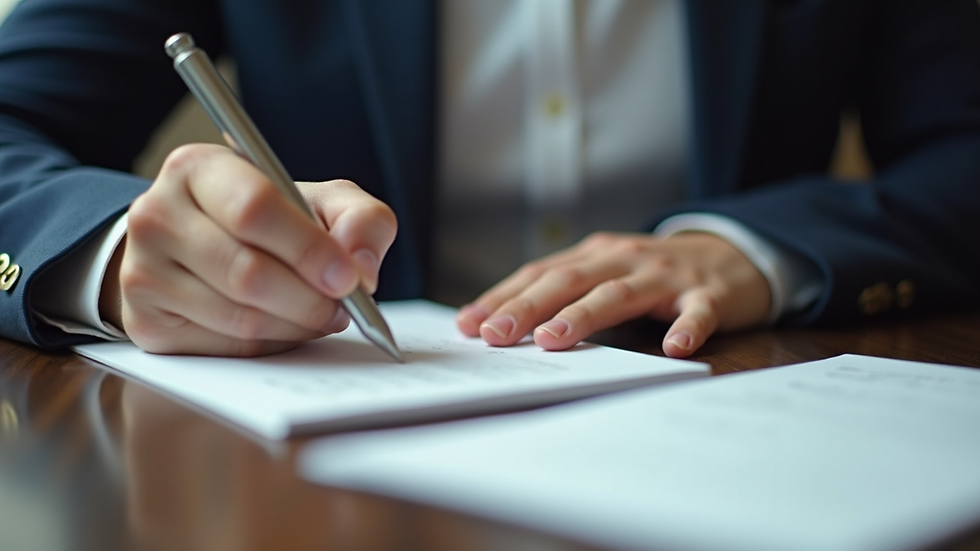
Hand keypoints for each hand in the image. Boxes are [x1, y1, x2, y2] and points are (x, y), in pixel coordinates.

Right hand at [100, 144, 396, 355]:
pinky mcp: (146, 323)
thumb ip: (359, 219)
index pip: (254, 208)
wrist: (202, 248)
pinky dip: (271, 342)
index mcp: (198, 169)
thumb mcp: (321, 201)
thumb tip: (361, 267)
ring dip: (295, 325)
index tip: (347, 276)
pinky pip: (226, 346)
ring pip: (240, 316)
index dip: (308, 248)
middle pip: (246, 272)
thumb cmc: (270, 221)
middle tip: (343, 306)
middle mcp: (157, 214)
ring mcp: (142, 271)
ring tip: (320, 314)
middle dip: (309, 298)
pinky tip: (284, 325)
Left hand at [455, 232, 770, 357]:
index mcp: (594, 256)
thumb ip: (564, 295)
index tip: (468, 325)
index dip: (503, 297)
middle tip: (496, 334)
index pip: (540, 274)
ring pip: (619, 294)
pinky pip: (696, 311)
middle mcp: (624, 259)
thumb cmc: (654, 274)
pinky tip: (674, 348)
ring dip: (584, 316)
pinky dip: (685, 328)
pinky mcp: (708, 293)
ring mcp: (666, 275)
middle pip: (570, 281)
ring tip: (553, 340)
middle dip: (528, 307)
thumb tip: (500, 326)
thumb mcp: (606, 275)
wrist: (732, 254)